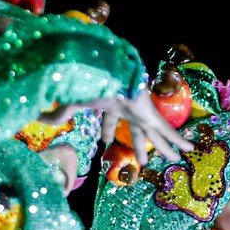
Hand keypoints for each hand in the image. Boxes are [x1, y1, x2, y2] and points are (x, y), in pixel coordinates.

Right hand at [42, 90, 192, 164]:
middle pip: (137, 132)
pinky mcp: (150, 112)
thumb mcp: (71, 102)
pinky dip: (179, 140)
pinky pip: (167, 130)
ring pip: (156, 134)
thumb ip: (59, 113)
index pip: (109, 122)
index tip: (104, 142)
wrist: (103, 69)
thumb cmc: (88, 82)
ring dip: (166, 147)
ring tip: (177, 159)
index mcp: (109, 103)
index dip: (107, 132)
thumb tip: (39, 119)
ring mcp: (140, 110)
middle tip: (145, 160)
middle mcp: (127, 107)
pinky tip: (191, 150)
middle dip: (141, 146)